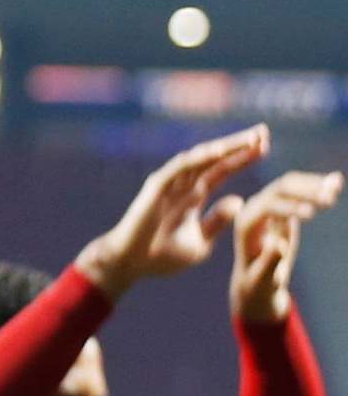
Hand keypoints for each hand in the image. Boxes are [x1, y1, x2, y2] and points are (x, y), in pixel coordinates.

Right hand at [75, 126, 267, 298]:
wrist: (130, 264)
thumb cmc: (161, 257)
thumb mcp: (200, 243)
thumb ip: (218, 222)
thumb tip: (239, 200)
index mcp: (194, 196)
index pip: (222, 170)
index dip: (243, 158)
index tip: (266, 147)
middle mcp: (183, 185)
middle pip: (215, 159)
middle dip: (239, 145)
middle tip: (264, 131)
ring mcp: (170, 184)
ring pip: (201, 159)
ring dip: (225, 147)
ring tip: (250, 138)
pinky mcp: (156, 187)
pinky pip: (180, 168)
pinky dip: (199, 158)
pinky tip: (219, 151)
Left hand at [228, 169, 341, 323]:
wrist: (256, 281)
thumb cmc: (258, 283)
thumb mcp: (262, 279)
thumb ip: (268, 262)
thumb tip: (277, 244)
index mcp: (246, 225)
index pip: (266, 208)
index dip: (288, 209)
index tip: (311, 214)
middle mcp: (253, 209)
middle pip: (280, 190)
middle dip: (304, 192)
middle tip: (330, 199)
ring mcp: (266, 203)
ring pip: (292, 184)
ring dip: (315, 185)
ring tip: (337, 186)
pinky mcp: (281, 204)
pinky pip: (300, 188)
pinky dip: (318, 185)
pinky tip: (337, 182)